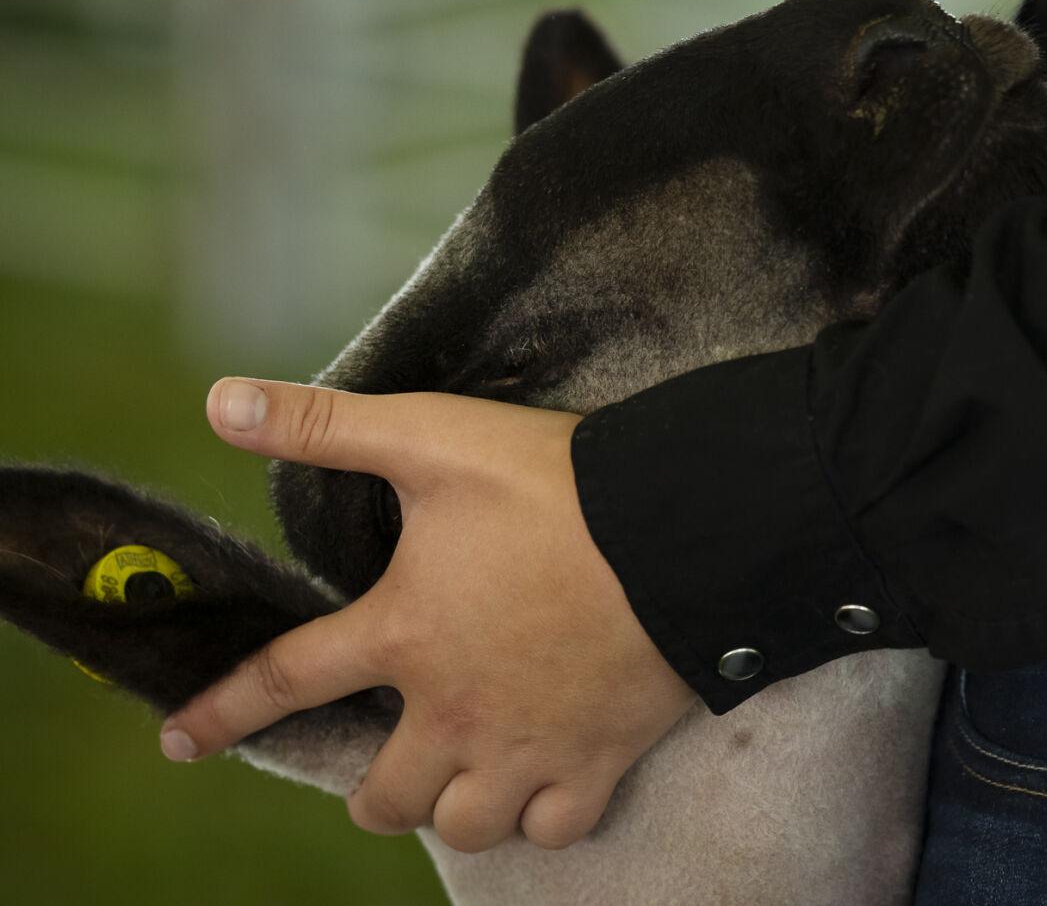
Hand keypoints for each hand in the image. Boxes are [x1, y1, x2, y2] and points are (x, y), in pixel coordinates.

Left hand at [160, 378, 695, 851]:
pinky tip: (544, 785)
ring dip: (453, 808)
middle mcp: (456, 709)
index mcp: (404, 633)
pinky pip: (554, 829)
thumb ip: (328, 425)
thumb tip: (219, 401)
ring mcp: (529, 744)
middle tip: (388, 767)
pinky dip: (542, 817)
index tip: (180, 741)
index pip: (288, 680)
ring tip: (463, 778)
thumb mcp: (435, 437)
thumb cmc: (558, 485)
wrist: (682, 531)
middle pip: (384, 796)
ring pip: (463, 824)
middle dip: (375, 791)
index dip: (224, 711)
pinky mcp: (599, 756)